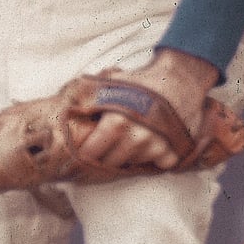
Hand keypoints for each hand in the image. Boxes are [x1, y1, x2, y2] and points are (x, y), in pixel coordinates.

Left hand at [68, 49, 215, 175]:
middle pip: (110, 162)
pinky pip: (158, 164)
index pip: (90, 153)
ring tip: (130, 138)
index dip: (86, 150)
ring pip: (132, 164)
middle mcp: (137, 138)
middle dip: (105, 155)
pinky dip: (154, 158)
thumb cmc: (141, 81)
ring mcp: (157, 146)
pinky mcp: (174, 150)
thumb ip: (87, 97)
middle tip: (108, 142)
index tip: (87, 146)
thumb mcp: (110, 84)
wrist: (180, 78)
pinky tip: (150, 143)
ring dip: (128, 156)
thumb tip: (64, 108)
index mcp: (117, 122)